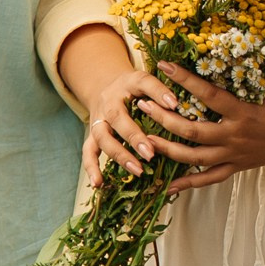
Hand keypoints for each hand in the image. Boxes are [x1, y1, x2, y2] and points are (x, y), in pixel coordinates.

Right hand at [82, 64, 186, 180]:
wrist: (105, 88)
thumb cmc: (134, 88)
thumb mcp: (147, 81)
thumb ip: (160, 90)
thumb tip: (176, 105)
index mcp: (126, 84)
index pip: (143, 84)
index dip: (158, 93)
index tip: (174, 105)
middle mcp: (108, 102)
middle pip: (118, 119)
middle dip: (134, 137)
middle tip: (151, 153)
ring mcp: (98, 120)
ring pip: (103, 138)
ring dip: (120, 155)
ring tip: (138, 170)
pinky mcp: (93, 136)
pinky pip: (88, 152)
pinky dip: (91, 168)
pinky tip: (98, 184)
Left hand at [141, 66, 264, 187]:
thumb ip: (250, 68)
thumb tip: (230, 39)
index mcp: (243, 111)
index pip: (207, 94)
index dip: (184, 80)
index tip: (163, 66)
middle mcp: (236, 135)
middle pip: (191, 130)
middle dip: (164, 118)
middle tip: (143, 106)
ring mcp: (235, 154)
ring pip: (193, 157)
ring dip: (167, 149)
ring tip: (144, 139)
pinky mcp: (238, 167)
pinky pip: (208, 179)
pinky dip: (186, 183)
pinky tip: (165, 185)